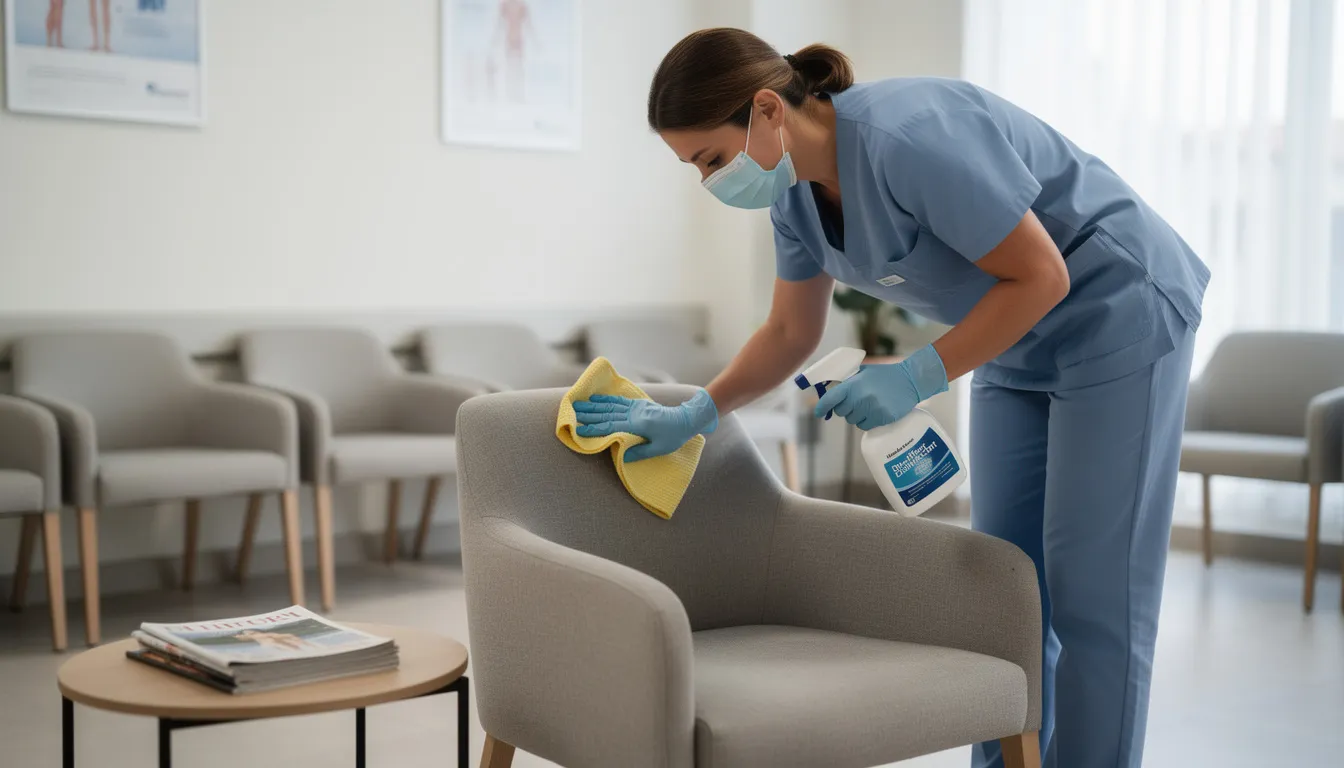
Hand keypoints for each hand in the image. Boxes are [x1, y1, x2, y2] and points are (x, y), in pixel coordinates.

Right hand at [574, 389, 718, 461]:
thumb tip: (620, 454)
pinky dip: (606, 399)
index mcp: (638, 425)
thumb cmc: (673, 437)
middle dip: (588, 414)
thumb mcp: (658, 449)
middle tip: (571, 414)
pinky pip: (619, 400)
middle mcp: (634, 413)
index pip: (610, 426)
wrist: (686, 419)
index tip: (578, 429)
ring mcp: (636, 407)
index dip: (593, 428)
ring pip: (610, 406)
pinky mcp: (638, 404)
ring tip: (577, 405)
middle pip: (606, 414)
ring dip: (593, 405)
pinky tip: (596, 398)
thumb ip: (639, 452)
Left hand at [814, 345, 947, 429]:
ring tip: (868, 405)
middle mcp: (860, 398)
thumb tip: (831, 388)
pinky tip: (875, 412)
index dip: (822, 407)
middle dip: (845, 408)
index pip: (831, 399)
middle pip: (841, 412)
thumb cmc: (886, 375)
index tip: (818, 412)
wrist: (910, 380)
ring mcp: (872, 409)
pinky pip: (866, 426)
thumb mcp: (864, 372)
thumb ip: (848, 380)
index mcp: (853, 385)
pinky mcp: (882, 418)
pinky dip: (867, 421)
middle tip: (855, 402)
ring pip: (853, 421)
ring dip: (857, 415)